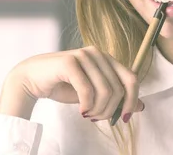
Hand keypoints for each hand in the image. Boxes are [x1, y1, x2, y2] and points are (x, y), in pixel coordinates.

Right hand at [0, 46, 144, 122]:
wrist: (30, 79)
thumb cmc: (63, 86)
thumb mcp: (94, 94)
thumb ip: (116, 97)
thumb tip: (141, 107)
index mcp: (107, 58)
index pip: (132, 79)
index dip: (132, 100)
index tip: (123, 118)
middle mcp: (98, 53)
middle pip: (119, 89)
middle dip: (110, 110)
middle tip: (96, 118)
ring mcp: (84, 55)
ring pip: (106, 91)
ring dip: (98, 110)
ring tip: (87, 115)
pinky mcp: (70, 61)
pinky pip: (88, 90)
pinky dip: (87, 106)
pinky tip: (81, 110)